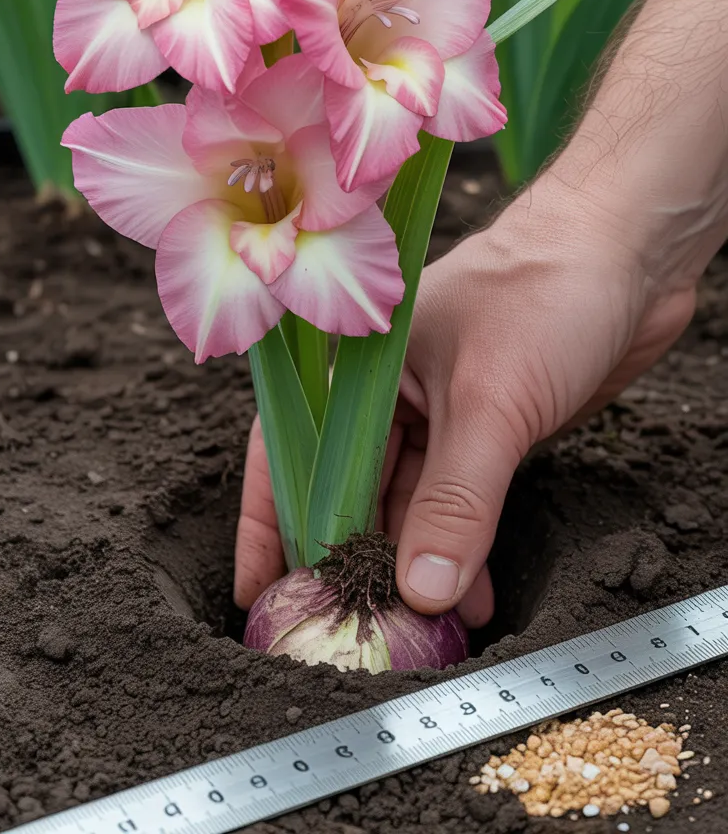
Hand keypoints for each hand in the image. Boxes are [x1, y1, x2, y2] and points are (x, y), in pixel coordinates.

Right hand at [234, 170, 695, 619]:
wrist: (628, 254)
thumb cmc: (544, 293)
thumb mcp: (492, 404)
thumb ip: (456, 503)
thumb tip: (419, 591)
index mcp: (363, 369)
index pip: (295, 453)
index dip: (269, 524)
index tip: (260, 594)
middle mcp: (392, 393)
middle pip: (353, 491)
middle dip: (354, 563)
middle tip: (353, 633)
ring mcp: (444, 414)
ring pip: (411, 505)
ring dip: (416, 567)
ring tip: (424, 632)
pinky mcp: (492, 430)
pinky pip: (462, 504)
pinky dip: (463, 550)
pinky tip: (473, 595)